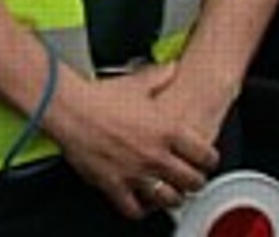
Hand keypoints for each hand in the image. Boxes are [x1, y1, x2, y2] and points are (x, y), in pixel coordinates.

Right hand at [44, 64, 218, 219]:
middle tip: (190, 178)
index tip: (205, 161)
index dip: (209, 160)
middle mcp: (156, 155)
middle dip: (195, 181)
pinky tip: (140, 201)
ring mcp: (136, 172)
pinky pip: (135, 209)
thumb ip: (159, 76)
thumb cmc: (99, 95)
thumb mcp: (136, 82)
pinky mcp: (114, 185)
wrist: (69, 107)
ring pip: (170, 199)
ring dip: (172, 197)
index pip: (205, 156)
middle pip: (193, 181)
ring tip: (170, 192)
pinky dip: (140, 208)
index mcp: (167, 130)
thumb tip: (171, 68)